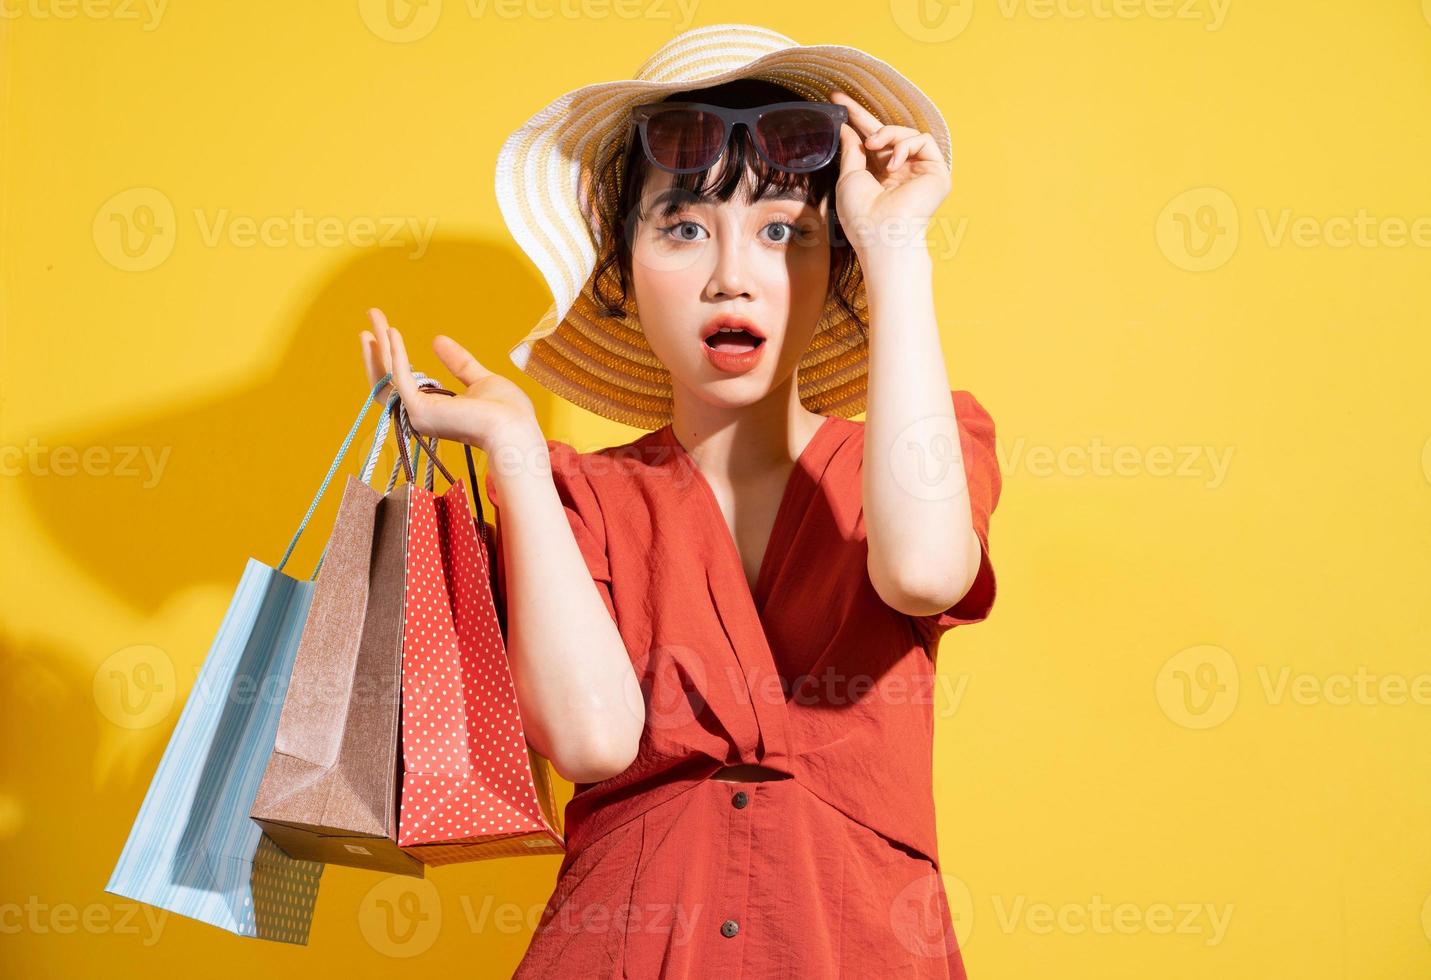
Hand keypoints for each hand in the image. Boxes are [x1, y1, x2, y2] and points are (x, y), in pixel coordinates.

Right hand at [359, 308, 536, 454]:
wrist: (514, 427)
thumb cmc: (506, 412)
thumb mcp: (479, 380)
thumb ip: (458, 363)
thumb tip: (437, 339)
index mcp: (435, 412)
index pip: (405, 383)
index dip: (393, 358)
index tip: (388, 333)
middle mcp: (421, 416)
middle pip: (389, 378)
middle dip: (379, 347)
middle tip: (372, 317)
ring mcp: (417, 415)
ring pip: (388, 376)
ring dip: (379, 346)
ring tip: (372, 316)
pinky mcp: (419, 410)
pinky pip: (401, 377)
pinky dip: (396, 354)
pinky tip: (392, 332)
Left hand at [829, 89, 950, 258]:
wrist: (882, 234)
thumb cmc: (862, 216)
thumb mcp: (848, 178)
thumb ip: (851, 150)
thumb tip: (846, 128)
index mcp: (880, 176)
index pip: (869, 142)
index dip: (854, 120)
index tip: (836, 102)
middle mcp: (901, 172)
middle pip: (886, 134)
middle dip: (862, 115)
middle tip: (839, 100)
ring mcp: (919, 171)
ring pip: (905, 133)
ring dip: (886, 133)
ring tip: (872, 145)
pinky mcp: (936, 172)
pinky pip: (923, 140)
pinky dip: (905, 145)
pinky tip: (893, 163)